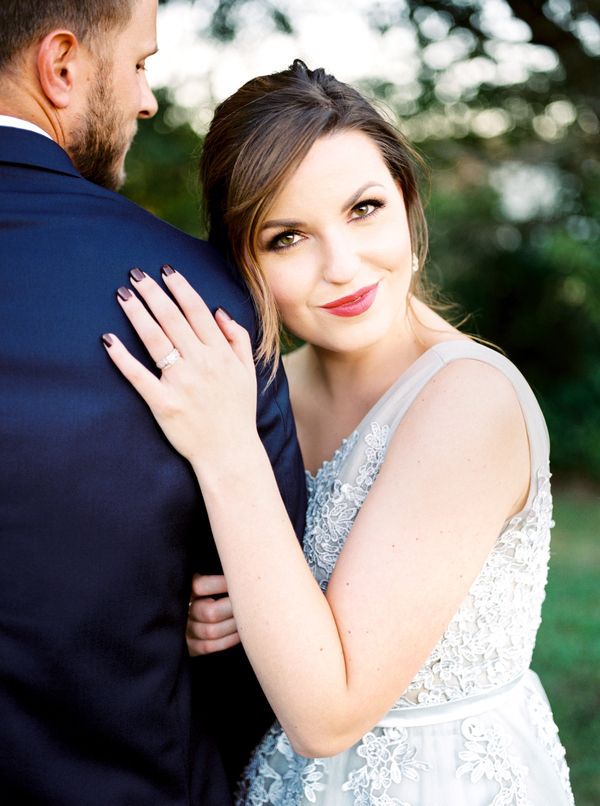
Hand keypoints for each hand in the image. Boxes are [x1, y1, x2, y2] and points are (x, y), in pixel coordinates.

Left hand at [102, 267, 257, 469]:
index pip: (197, 311)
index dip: (180, 288)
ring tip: (123, 295)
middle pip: (172, 319)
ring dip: (137, 314)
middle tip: (135, 275)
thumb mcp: (248, 372)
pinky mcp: (163, 403)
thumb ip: (238, 339)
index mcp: (220, 354)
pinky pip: (139, 376)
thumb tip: (220, 312)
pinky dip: (122, 358)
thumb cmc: (238, 412)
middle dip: (153, 293)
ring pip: (155, 340)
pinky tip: (108, 340)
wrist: (230, 452)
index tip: (166, 271)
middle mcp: (201, 363)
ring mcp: (181, 383)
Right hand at [187, 574, 239, 655]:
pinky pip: (209, 646)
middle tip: (247, 603)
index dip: (221, 584)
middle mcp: (182, 611)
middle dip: (232, 608)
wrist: (195, 614)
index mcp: (185, 589)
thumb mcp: (206, 578)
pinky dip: (228, 640)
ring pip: (211, 631)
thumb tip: (240, 568)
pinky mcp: (190, 646)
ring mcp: (185, 630)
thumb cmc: (210, 592)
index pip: (200, 586)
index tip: (238, 581)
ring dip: (233, 625)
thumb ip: (218, 575)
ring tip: (246, 618)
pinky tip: (240, 632)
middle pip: (209, 612)